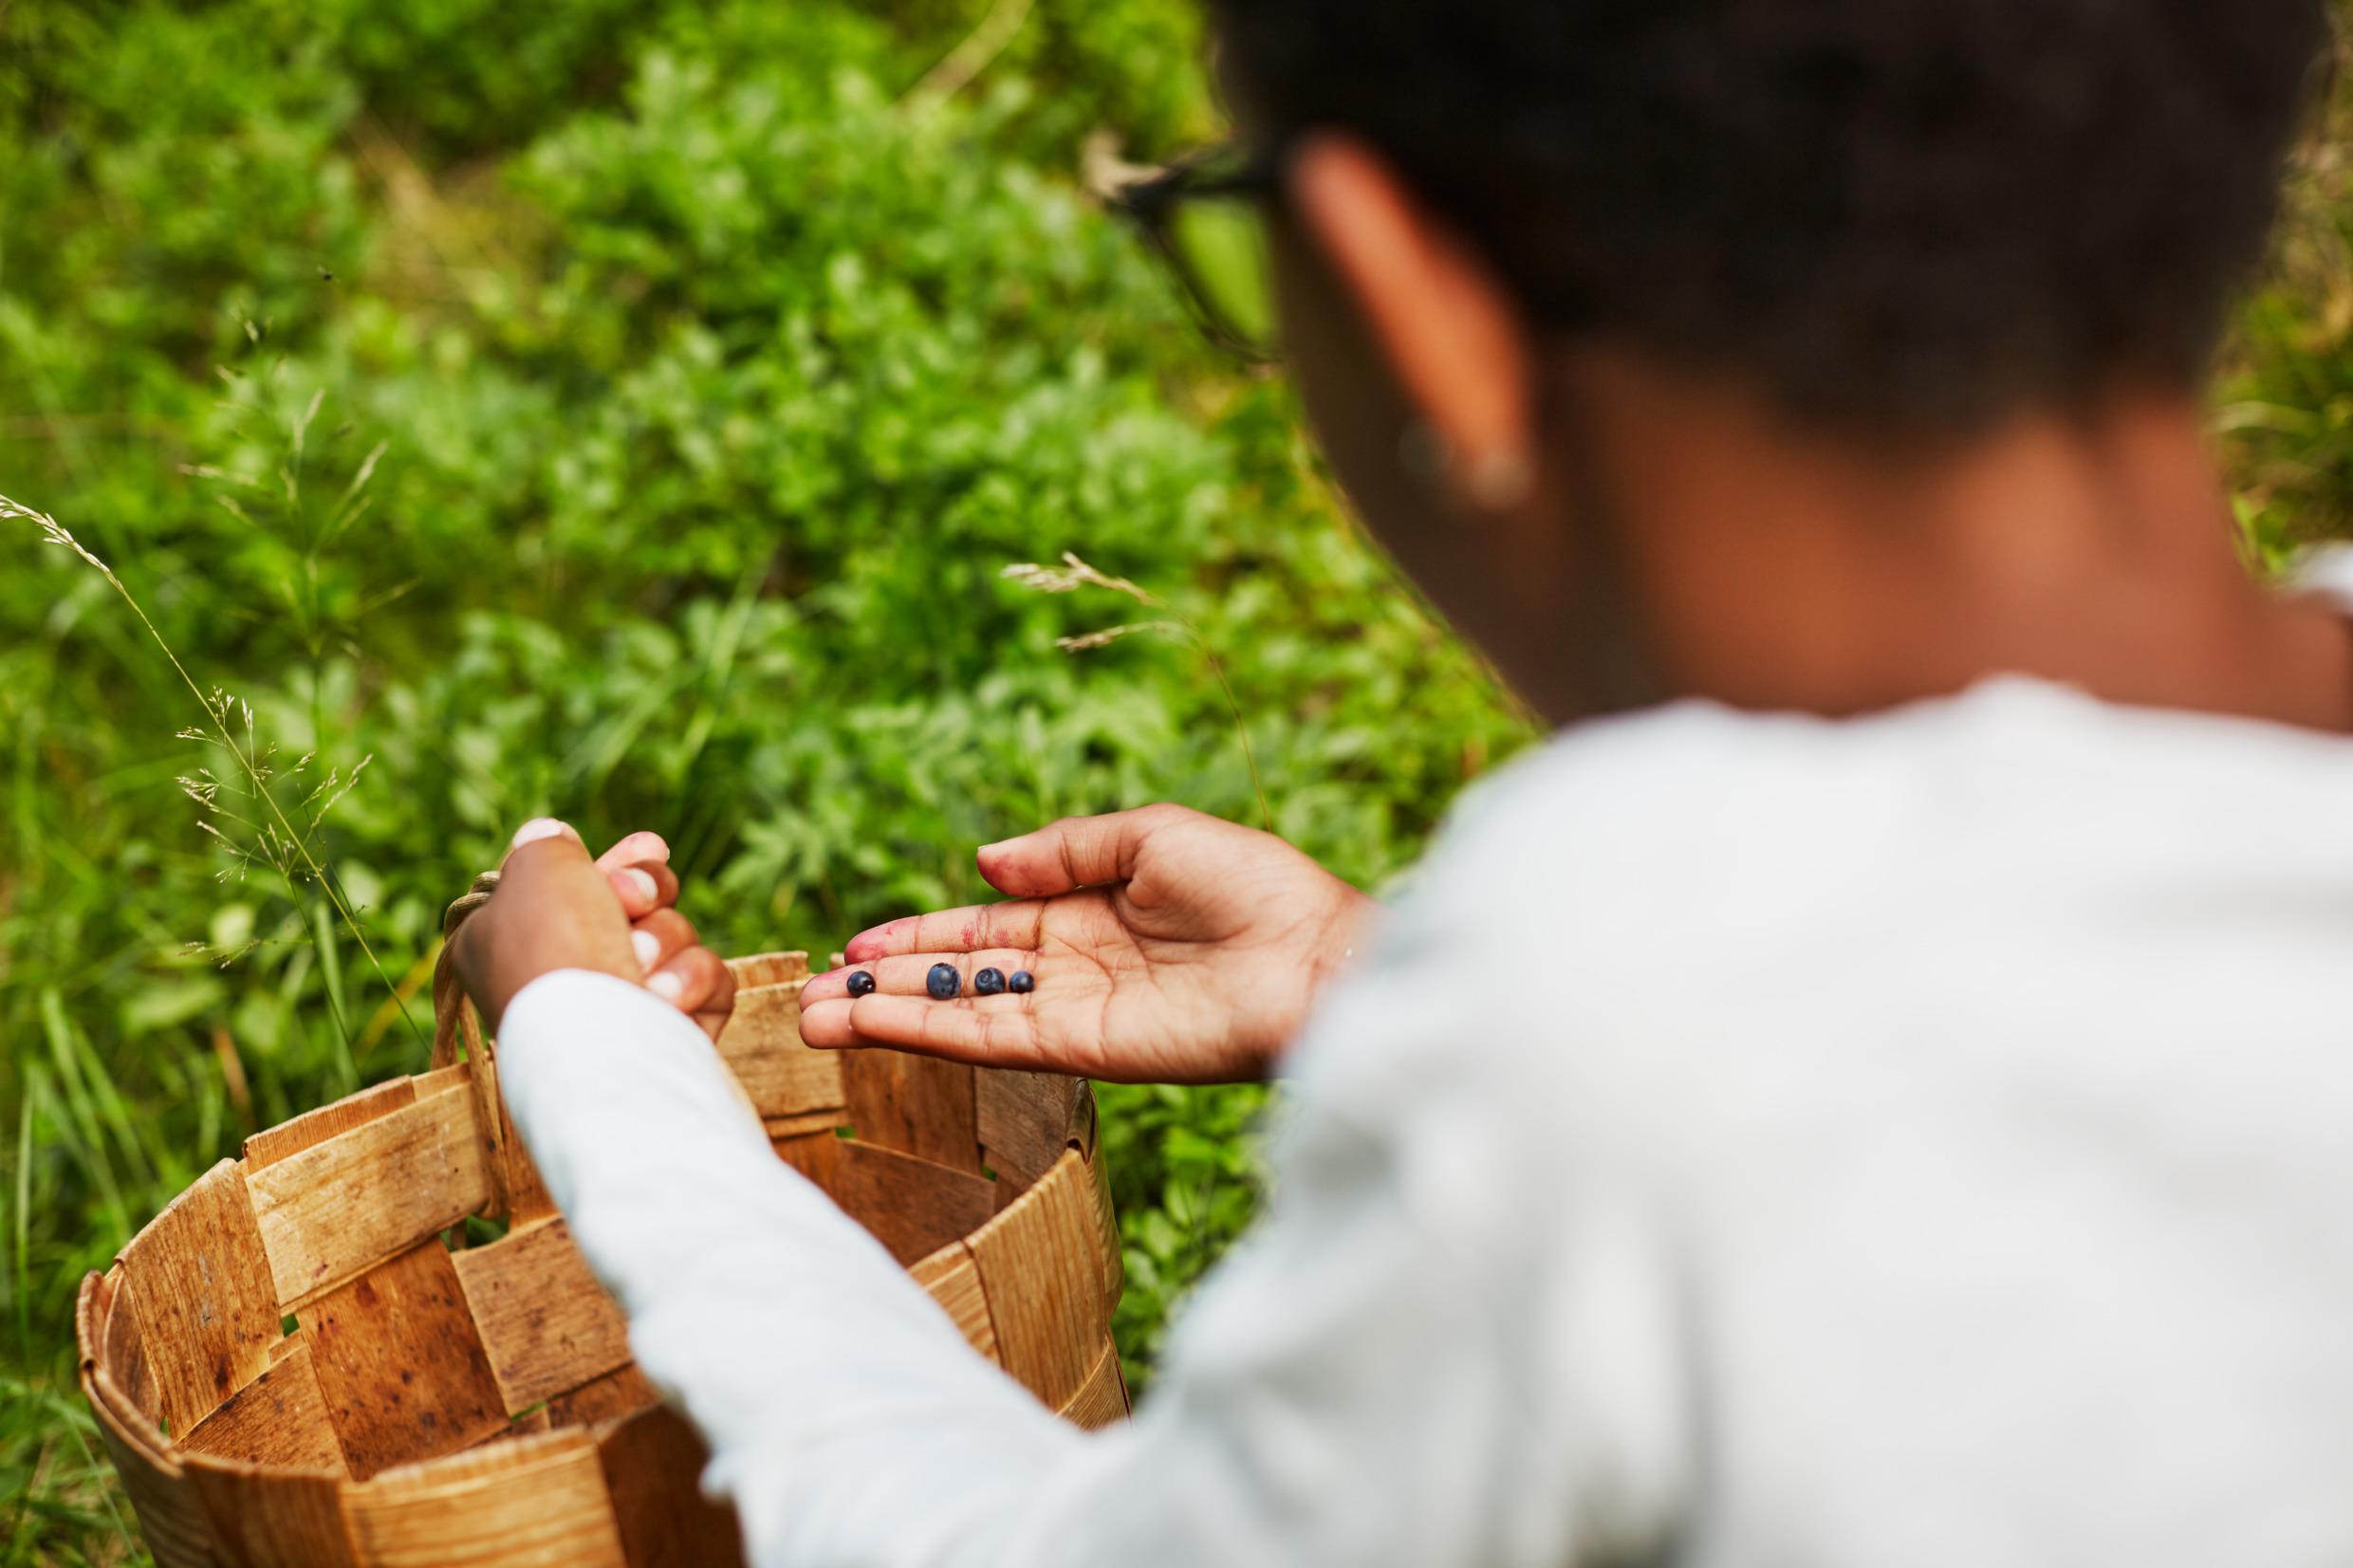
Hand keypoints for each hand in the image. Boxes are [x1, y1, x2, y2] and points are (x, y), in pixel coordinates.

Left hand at [450, 819, 735, 1039]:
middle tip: (631, 900)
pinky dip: (691, 981)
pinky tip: (665, 998)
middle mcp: (570, 975)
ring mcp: (625, 1007)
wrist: (597, 1046)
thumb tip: (549, 835)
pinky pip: (710, 980)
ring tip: (637, 965)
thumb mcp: (537, 868)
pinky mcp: (675, 1032)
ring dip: (662, 940)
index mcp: (518, 940)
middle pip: (639, 906)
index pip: (579, 889)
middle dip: (646, 893)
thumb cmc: (555, 951)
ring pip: (676, 937)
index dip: (619, 863)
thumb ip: (547, 843)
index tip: (646, 846)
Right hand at [799, 805, 1373, 1082]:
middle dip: (883, 986)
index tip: (852, 944)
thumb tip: (982, 865)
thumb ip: (1063, 852)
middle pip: (957, 980)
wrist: (1314, 959)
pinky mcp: (1085, 1051)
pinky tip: (877, 1023)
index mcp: (1087, 912)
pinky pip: (992, 1039)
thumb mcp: (1151, 837)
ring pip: (960, 1014)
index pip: (981, 932)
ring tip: (814, 1018)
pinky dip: (931, 1031)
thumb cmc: (1254, 886)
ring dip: (887, 1016)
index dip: (917, 937)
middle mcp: (1071, 968)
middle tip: (810, 996)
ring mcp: (1074, 1012)